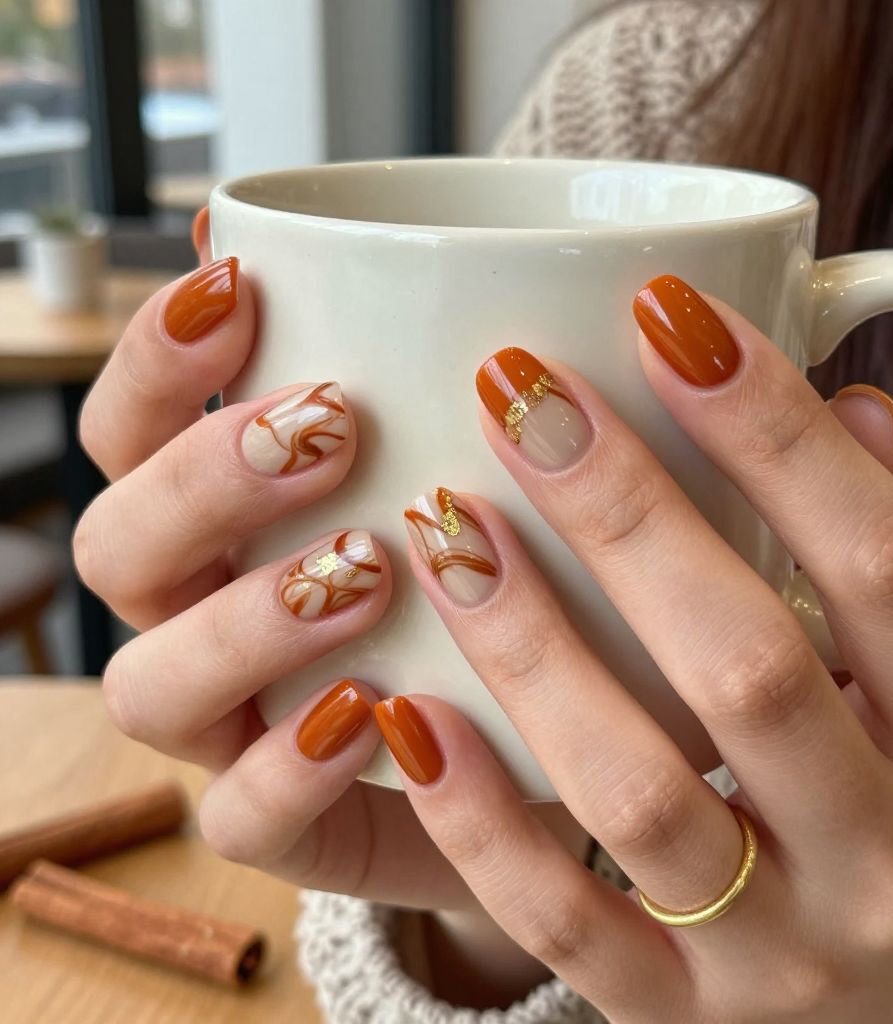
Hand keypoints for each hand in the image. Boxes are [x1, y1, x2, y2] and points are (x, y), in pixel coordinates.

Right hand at [71, 219, 584, 924]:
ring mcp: (233, 727)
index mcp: (225, 520)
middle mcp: (205, 615)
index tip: (242, 289)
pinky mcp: (285, 826)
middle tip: (330, 427)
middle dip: (204, 479)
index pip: (134, 428)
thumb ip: (434, 376)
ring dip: (242, 619)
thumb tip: (406, 251)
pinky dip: (290, 766)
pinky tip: (373, 713)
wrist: (546, 741)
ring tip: (362, 569)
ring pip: (148, 685)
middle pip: (119, 546)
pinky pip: (238, 818)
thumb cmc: (502, 582)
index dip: (157, 359)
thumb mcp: (482, 465)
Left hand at [375, 278, 892, 1021]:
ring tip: (442, 524)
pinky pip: (560, 920)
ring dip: (530, 647)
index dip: (777, 430)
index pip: (886, 563)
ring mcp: (779, 952)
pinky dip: (477, 817)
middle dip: (626, 511)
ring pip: (637, 789)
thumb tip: (858, 410)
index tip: (668, 316)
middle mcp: (886, 849)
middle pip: (748, 662)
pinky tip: (405, 711)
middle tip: (519, 391)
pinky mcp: (677, 1013)